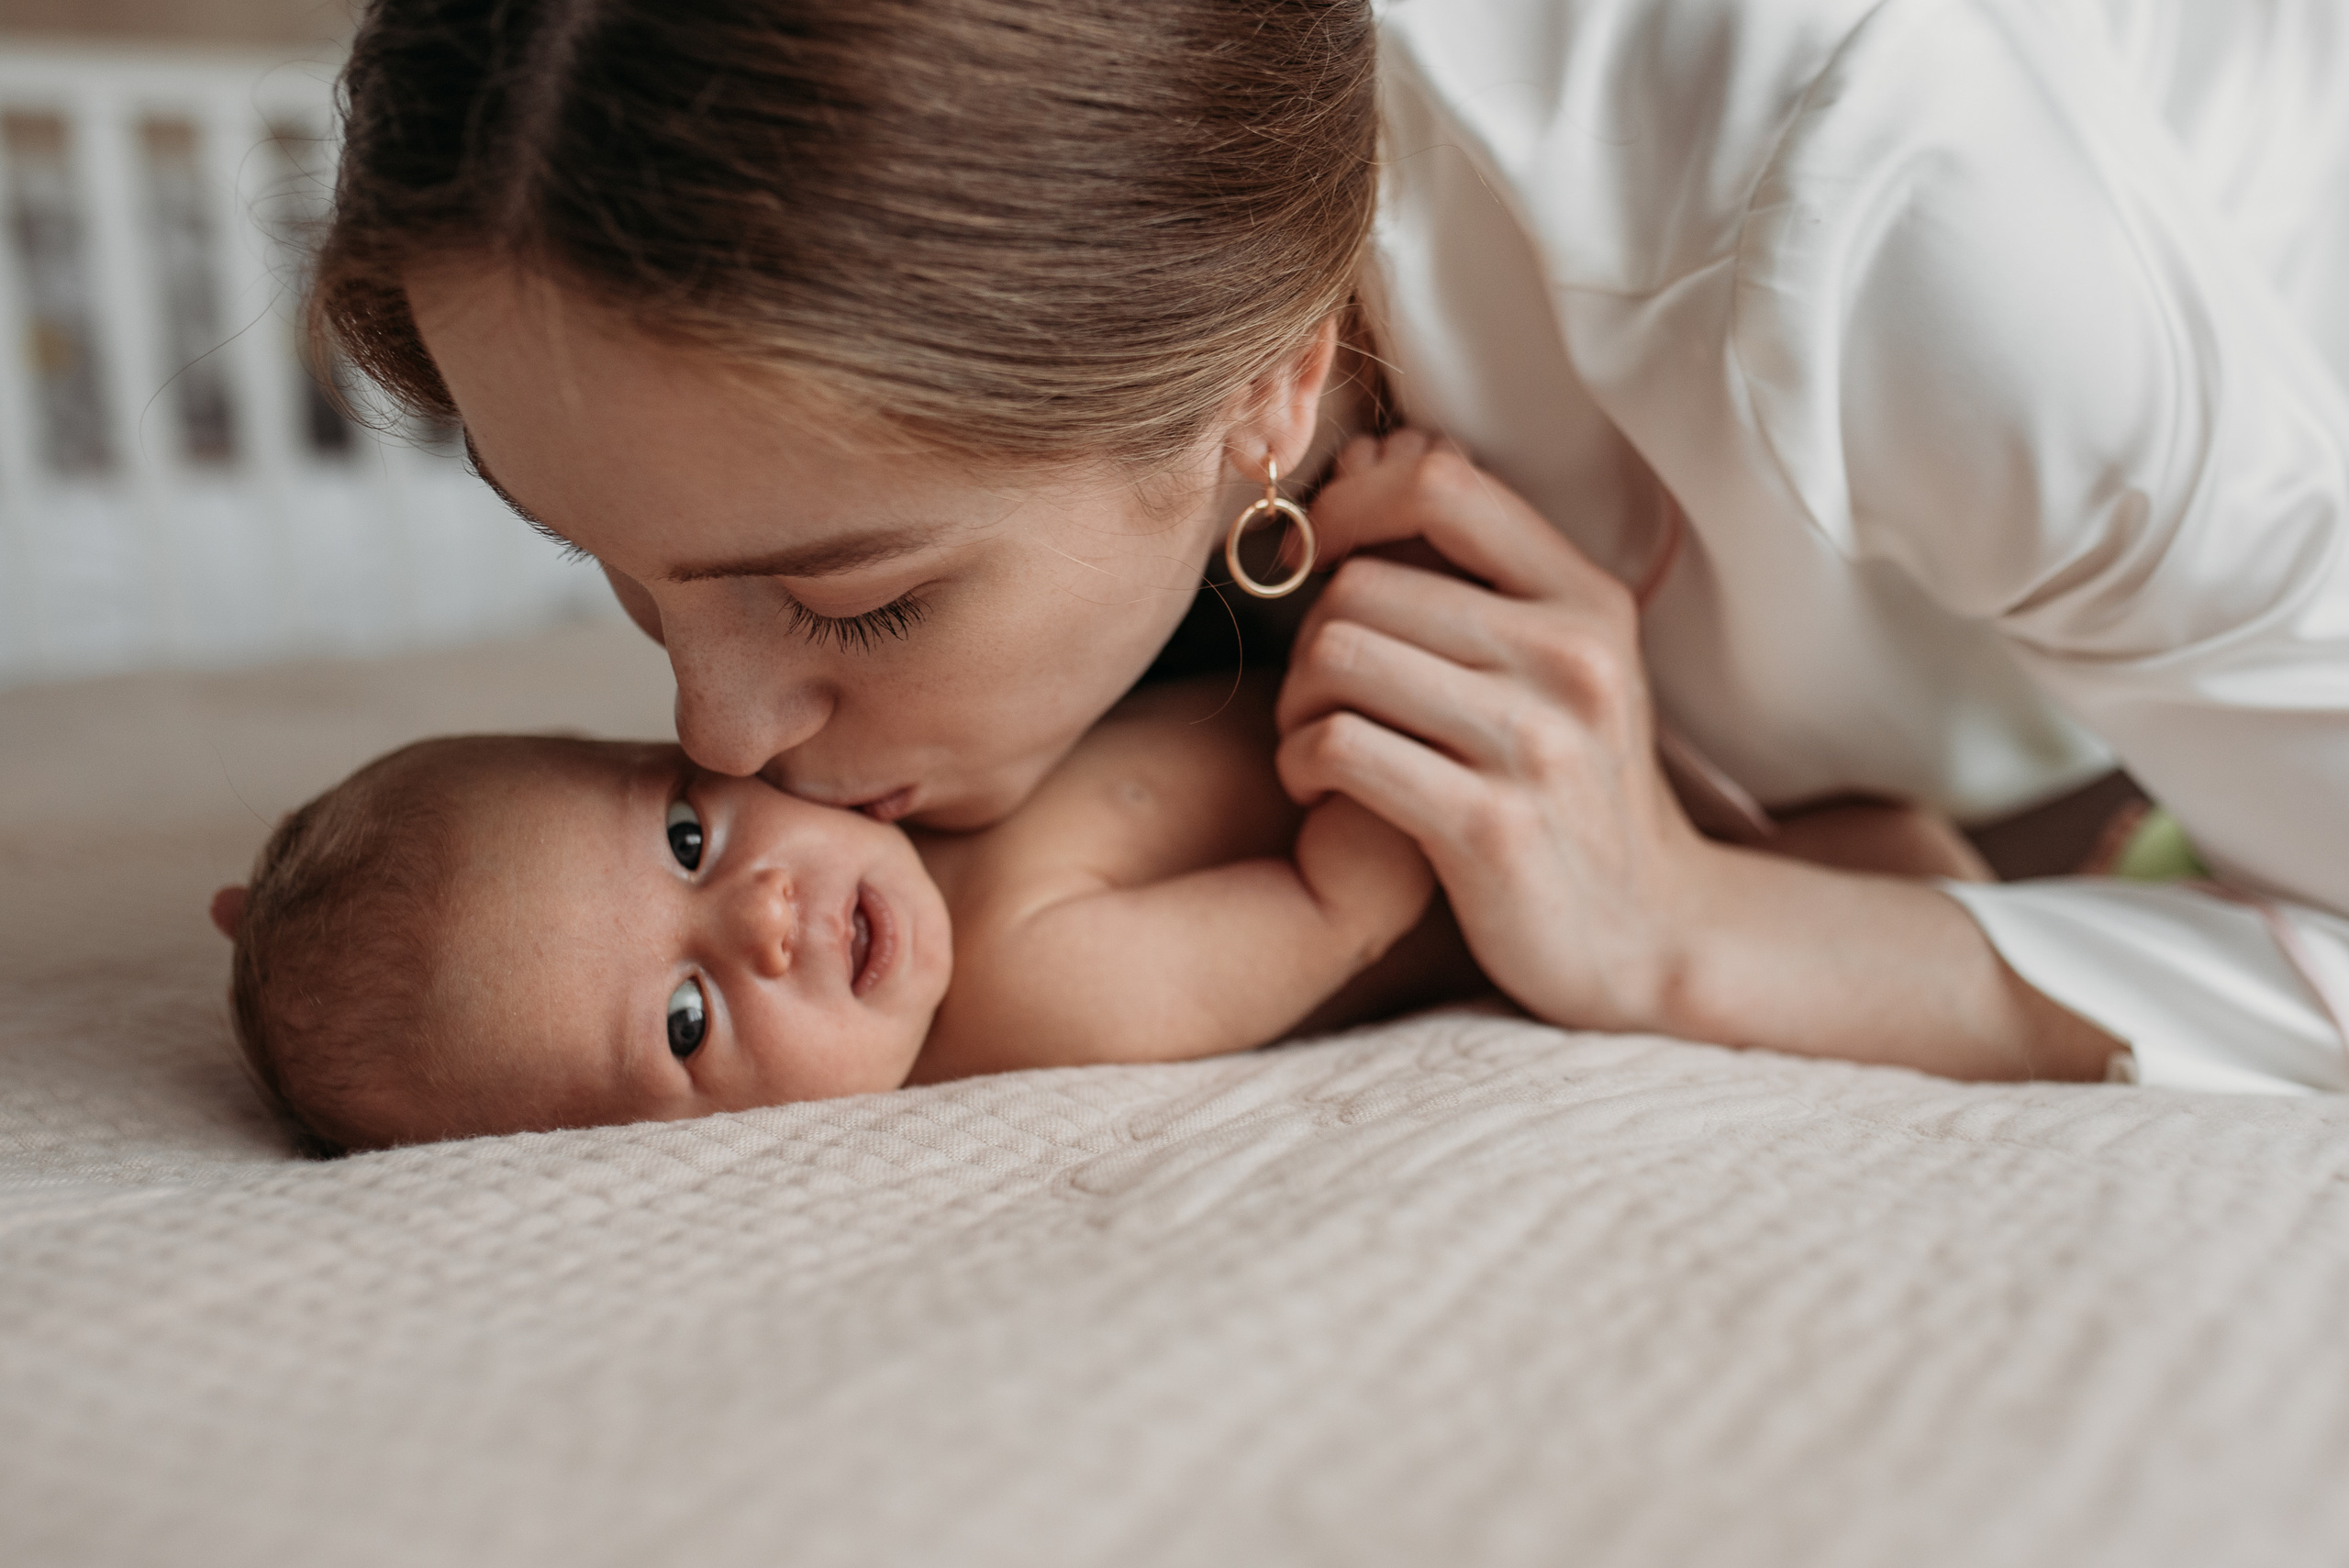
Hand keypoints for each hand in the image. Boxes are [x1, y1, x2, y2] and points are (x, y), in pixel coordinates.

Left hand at [1275, 430, 1713, 1030]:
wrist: (1647, 935)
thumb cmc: (1573, 790)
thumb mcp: (1558, 664)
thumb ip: (1476, 570)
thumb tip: (1370, 455)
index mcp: (1587, 598)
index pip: (1441, 481)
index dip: (1352, 503)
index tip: (1322, 560)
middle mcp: (1571, 655)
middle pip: (1361, 583)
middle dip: (1309, 638)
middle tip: (1318, 697)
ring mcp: (1535, 741)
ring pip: (1337, 656)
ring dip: (1296, 705)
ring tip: (1316, 742)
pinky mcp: (1489, 826)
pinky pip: (1340, 748)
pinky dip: (1303, 765)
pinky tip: (1321, 791)